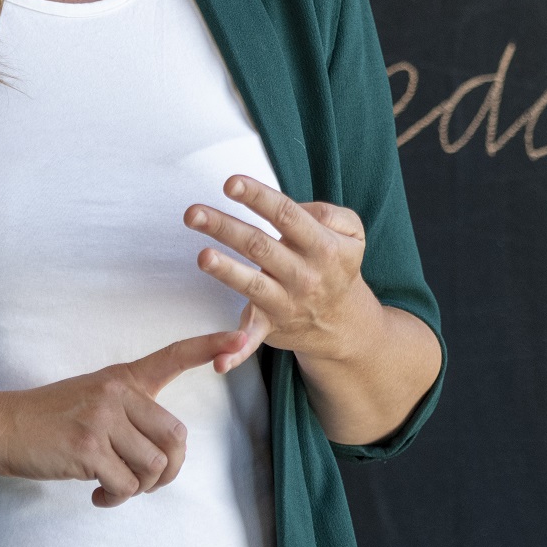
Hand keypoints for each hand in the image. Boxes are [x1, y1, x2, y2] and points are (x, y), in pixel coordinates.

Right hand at [0, 331, 238, 506]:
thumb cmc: (49, 419)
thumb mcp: (92, 397)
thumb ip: (129, 413)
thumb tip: (162, 453)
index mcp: (123, 378)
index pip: (173, 356)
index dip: (211, 344)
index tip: (242, 336)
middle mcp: (117, 393)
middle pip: (175, 437)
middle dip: (169, 470)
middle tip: (147, 482)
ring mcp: (102, 419)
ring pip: (152, 466)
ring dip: (138, 488)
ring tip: (113, 487)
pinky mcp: (87, 448)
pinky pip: (126, 484)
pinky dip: (116, 497)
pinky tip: (97, 494)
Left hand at [185, 178, 377, 371]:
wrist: (346, 322)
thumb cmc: (337, 264)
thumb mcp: (352, 233)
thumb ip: (328, 213)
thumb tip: (293, 208)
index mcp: (323, 247)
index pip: (287, 215)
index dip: (258, 198)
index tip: (231, 183)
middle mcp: (304, 275)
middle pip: (261, 246)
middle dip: (225, 228)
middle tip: (193, 213)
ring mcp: (286, 302)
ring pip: (253, 285)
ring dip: (226, 272)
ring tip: (202, 256)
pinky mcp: (271, 326)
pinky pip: (253, 340)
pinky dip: (236, 353)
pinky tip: (219, 364)